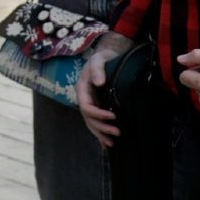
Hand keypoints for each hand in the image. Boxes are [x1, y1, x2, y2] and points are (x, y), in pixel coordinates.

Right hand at [78, 31, 130, 146]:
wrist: (106, 56)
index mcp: (82, 89)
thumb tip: (98, 82)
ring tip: (112, 143)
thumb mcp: (99, 60)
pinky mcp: (97, 106)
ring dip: (100, 134)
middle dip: (101, 128)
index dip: (98, 113)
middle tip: (118, 133)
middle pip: (88, 118)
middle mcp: (84, 98)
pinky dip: (99, 133)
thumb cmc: (102, 57)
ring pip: (91, 123)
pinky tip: (106, 144)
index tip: (113, 116)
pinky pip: (95, 122)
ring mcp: (90, 103)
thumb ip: (97, 70)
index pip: (86, 106)